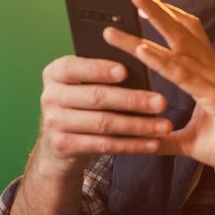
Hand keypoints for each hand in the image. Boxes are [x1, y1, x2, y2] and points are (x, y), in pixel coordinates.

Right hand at [28, 53, 170, 178]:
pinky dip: (131, 145)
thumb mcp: (84, 85)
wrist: (59, 144)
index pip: (75, 68)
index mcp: (55, 73)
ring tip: (164, 126)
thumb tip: (142, 67)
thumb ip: (103, 75)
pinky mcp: (64, 146)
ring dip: (138, 126)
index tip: (125, 71)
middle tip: (161, 102)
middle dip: (133, 100)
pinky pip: (104, 145)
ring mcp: (54, 123)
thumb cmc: (83, 103)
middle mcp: (50, 96)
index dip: (99, 70)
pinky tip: (153, 143)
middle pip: (96, 97)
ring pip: (104, 123)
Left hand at [104, 0, 214, 178]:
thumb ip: (166, 137)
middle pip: (182, 31)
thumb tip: (144, 140)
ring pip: (179, 46)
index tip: (143, 6)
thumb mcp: (191, 141)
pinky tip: (141, 49)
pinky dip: (161, 60)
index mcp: (210, 75)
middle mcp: (214, 70)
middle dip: (157, 8)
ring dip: (154, 23)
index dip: (169, 18)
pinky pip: (183, 74)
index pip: (188, 37)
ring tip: (132, 6)